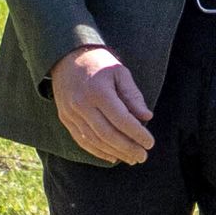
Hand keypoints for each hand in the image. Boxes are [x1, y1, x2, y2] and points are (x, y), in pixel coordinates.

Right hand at [51, 43, 154, 165]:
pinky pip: (82, 140)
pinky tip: (112, 156)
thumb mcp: (119, 71)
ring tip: (131, 158)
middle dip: (128, 148)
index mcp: (98, 91)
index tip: (150, 143)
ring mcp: (71, 113)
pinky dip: (98, 151)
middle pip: (108, 134)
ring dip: (115, 153)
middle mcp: (82, 104)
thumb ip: (132, 95)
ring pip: (95, 141)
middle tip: (143, 156)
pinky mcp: (65, 118)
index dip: (137, 134)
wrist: (66, 55)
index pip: (121, 119)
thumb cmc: (98, 62)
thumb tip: (146, 117)